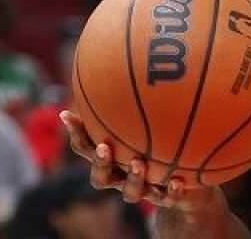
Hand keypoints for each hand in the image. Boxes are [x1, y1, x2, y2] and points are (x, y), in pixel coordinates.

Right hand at [58, 111, 226, 211]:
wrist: (183, 179)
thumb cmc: (157, 141)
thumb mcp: (147, 118)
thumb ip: (134, 97)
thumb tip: (126, 52)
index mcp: (111, 157)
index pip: (86, 147)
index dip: (76, 133)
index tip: (67, 114)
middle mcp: (121, 176)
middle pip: (101, 176)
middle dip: (101, 163)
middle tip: (106, 147)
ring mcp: (141, 189)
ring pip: (130, 192)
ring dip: (132, 179)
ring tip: (139, 164)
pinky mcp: (164, 197)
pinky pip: (166, 197)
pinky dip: (171, 190)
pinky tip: (179, 180)